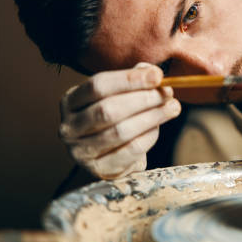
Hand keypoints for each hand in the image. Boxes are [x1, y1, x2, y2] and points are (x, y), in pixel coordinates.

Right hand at [59, 62, 180, 178]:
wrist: (110, 155)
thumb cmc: (115, 118)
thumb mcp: (118, 95)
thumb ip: (133, 80)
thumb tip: (152, 73)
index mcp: (70, 101)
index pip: (98, 86)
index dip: (130, 79)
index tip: (157, 76)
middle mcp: (70, 127)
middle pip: (108, 109)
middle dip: (144, 99)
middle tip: (168, 93)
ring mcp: (81, 151)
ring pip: (121, 131)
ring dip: (152, 117)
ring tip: (172, 108)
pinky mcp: (99, 168)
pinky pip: (130, 150)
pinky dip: (149, 136)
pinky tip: (159, 127)